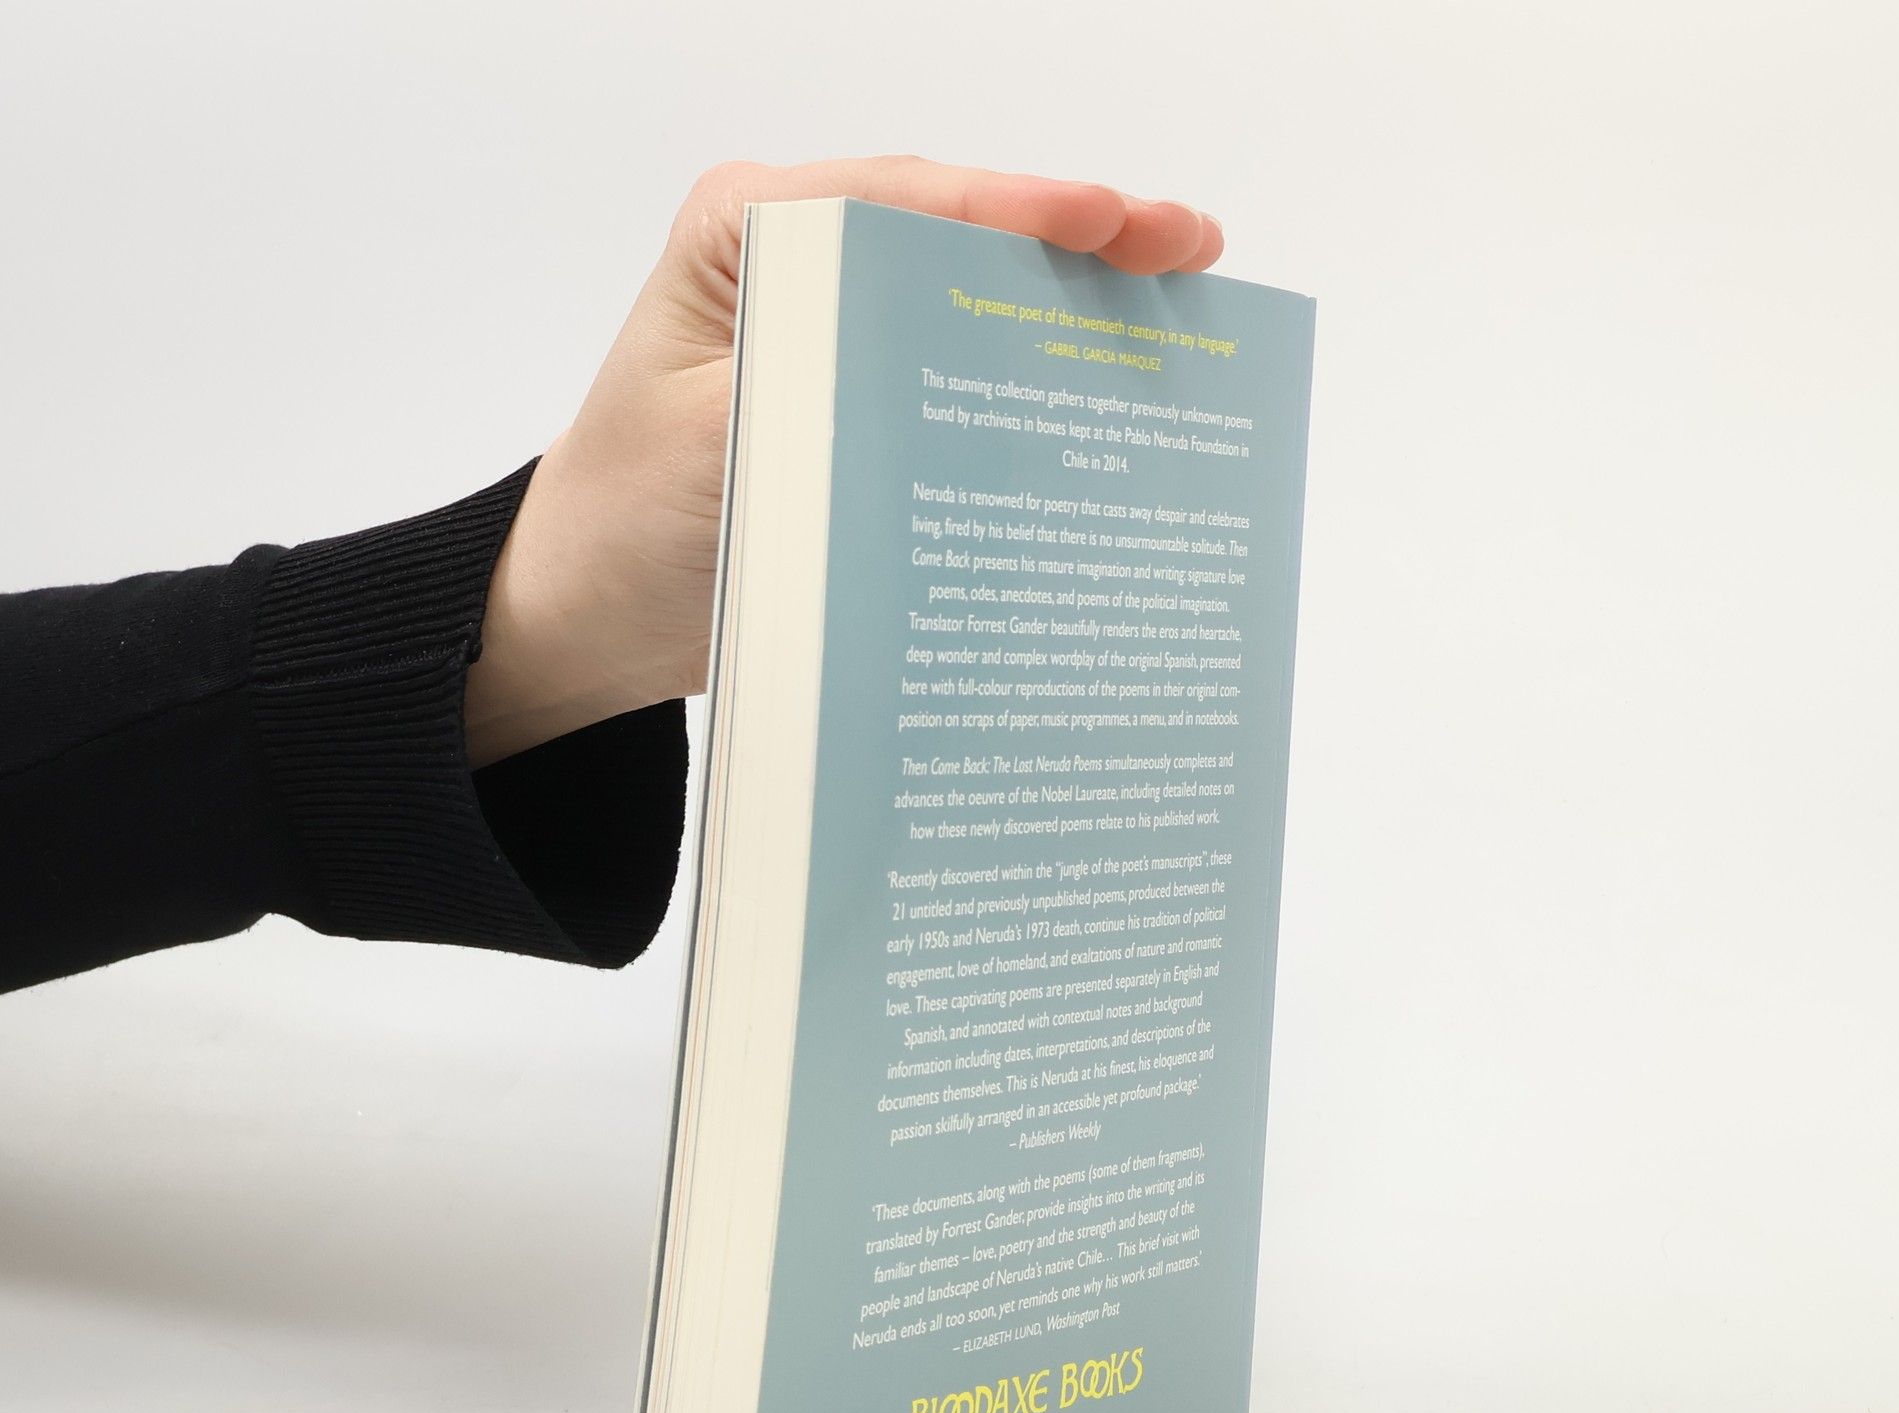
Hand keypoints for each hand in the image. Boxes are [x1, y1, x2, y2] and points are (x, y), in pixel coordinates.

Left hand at [466, 157, 1224, 766]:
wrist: (592, 612)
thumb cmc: (625, 522)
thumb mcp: (713, 443)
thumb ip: (817, 382)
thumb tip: (948, 372)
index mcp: (751, 233)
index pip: (904, 199)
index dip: (1020, 207)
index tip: (1116, 221)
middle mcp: (802, 264)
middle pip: (961, 235)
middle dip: (1080, 240)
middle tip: (1192, 248)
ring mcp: (840, 332)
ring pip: (975, 300)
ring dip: (1076, 308)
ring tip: (1185, 304)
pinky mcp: (864, 402)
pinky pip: (961, 376)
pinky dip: (1036, 381)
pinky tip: (1110, 392)